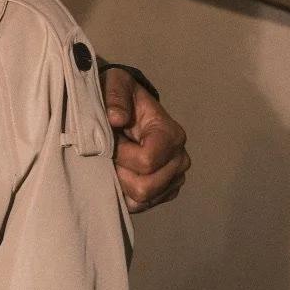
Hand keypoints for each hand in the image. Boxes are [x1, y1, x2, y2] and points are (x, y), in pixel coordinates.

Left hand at [103, 67, 190, 212]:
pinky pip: (141, 205)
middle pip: (145, 187)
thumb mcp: (115, 83)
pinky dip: (125, 194)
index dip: (120, 155)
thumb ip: (116, 97)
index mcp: (170, 134)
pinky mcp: (165, 191)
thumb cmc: (121, 95)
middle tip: (110, 153)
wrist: (128, 107)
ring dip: (121, 183)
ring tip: (116, 161)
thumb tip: (117, 118)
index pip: (146, 162)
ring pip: (142, 199)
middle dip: (119, 172)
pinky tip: (119, 174)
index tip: (110, 140)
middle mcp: (179, 159)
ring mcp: (175, 178)